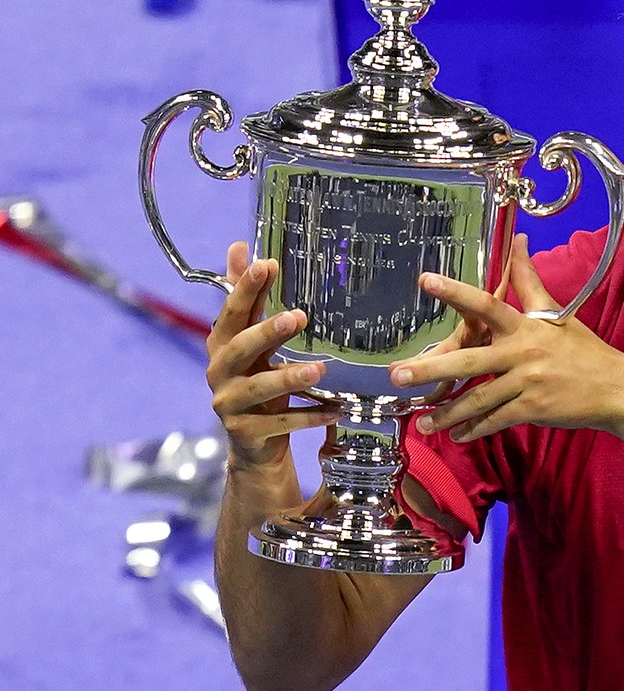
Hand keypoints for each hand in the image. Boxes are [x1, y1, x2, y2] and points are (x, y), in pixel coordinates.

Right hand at [206, 242, 339, 467]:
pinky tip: (335, 410)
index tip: (267, 264)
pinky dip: (308, 416)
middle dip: (266, 332)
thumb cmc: (258, 379)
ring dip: (289, 377)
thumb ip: (247, 298)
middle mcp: (220, 373)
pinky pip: (279, 423)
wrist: (254, 443)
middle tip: (299, 317)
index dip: (245, 289)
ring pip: (259, 388)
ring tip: (321, 369)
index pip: (231, 312)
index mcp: (222, 345)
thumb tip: (239, 246)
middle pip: (239, 349)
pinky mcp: (246, 433)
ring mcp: (230, 404)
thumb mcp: (253, 339)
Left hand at [388, 234, 623, 443]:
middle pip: (469, 361)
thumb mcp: (556, 314)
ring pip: (478, 399)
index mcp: (526, 326)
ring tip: (423, 424)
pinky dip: (475, 430)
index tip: (425, 280)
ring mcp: (528, 382)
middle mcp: (523, 351)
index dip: (456, 292)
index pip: (487, 304)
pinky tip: (458, 436)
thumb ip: (530, 281)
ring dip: (447, 413)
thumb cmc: (583, 350)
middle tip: (397, 375)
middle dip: (431, 370)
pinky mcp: (534, 409)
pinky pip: (496, 420)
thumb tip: (520, 242)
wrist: (616, 389)